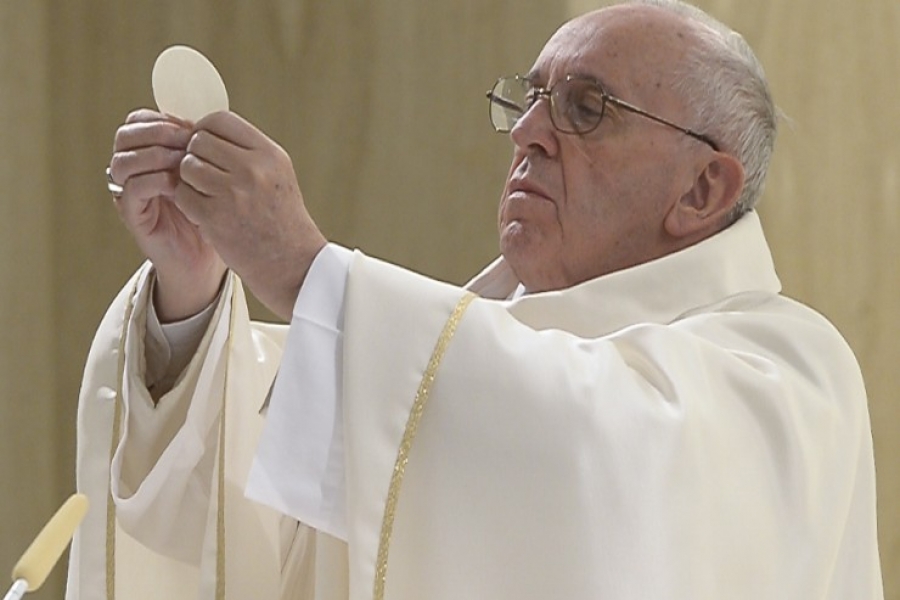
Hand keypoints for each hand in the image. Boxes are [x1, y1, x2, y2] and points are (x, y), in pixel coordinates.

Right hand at [109, 109, 226, 320]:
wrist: (209, 258)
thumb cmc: (215, 212)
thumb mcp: (214, 173)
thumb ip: (205, 146)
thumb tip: (212, 116)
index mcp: (149, 153)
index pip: (140, 120)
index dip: (163, 118)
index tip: (193, 127)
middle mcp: (134, 170)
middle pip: (126, 134)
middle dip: (157, 132)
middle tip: (187, 140)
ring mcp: (129, 192)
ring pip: (123, 159)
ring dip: (154, 154)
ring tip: (184, 162)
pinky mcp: (133, 215)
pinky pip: (132, 188)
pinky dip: (155, 180)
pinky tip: (179, 184)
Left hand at [172, 111, 326, 320]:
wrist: (291, 263)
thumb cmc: (281, 217)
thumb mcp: (277, 174)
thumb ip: (246, 150)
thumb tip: (204, 129)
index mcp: (269, 154)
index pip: (220, 119)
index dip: (206, 130)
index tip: (207, 148)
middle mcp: (253, 169)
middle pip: (198, 141)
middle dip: (195, 156)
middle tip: (205, 176)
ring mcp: (233, 193)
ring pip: (187, 166)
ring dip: (190, 180)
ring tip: (207, 195)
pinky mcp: (215, 217)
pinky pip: (183, 195)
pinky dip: (189, 204)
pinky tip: (204, 213)